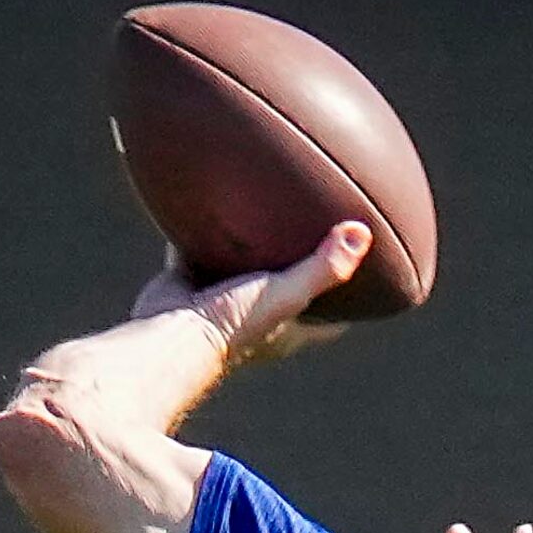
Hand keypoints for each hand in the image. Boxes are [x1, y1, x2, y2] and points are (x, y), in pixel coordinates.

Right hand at [128, 222, 371, 366]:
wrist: (169, 334)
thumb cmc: (234, 324)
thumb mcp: (288, 292)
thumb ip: (324, 266)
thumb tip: (362, 231)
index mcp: (287, 328)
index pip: (328, 318)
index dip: (347, 300)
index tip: (363, 274)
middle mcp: (254, 316)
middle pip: (284, 287)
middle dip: (297, 265)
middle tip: (312, 230)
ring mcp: (219, 299)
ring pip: (239, 267)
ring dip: (248, 246)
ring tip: (262, 208)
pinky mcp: (186, 282)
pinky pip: (195, 250)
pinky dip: (201, 228)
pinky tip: (207, 198)